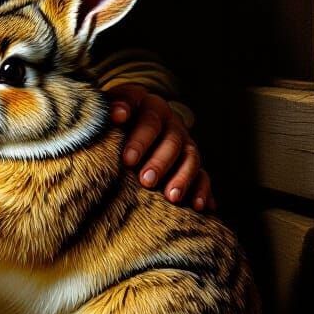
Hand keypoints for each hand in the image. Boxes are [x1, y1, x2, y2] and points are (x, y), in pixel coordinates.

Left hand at [106, 83, 214, 211]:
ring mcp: (184, 141)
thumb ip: (110, 109)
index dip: (140, 140)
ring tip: (171, 197)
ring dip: (182, 178)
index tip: (127, 160)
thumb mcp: (109, 107)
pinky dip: (202, 190)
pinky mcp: (191, 160)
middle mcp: (171, 122)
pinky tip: (198, 207)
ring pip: (191, 157)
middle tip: (146, 181)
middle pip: (172, 140)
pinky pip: (203, 175)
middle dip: (159, 163)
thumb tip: (116, 113)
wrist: (129, 115)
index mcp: (149, 106)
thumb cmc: (113, 115)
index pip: (148, 121)